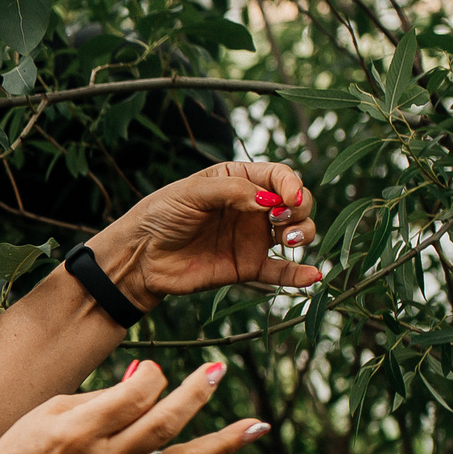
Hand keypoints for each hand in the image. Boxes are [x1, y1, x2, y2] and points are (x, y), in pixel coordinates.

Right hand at [0, 359, 270, 453]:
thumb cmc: (25, 448)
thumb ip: (101, 397)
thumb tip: (144, 380)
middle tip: (218, 369)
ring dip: (224, 442)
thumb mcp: (51, 410)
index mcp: (80, 431)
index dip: (149, 375)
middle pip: (163, 423)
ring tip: (260, 425)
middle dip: (195, 393)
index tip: (147, 368)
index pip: (134, 395)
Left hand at [90, 162, 323, 309]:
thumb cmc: (160, 216)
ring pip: (296, 233)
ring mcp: (252, 237)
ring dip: (304, 233)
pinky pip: (281, 271)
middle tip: (280, 219)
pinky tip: (313, 277)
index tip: (289, 198)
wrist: (139, 257)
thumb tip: (270, 201)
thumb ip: (231, 192)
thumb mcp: (191, 193)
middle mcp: (251, 208)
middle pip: (295, 203)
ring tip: (289, 240)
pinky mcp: (248, 267)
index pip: (279, 176)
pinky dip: (300, 274)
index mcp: (238, 180)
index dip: (291, 185)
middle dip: (299, 208)